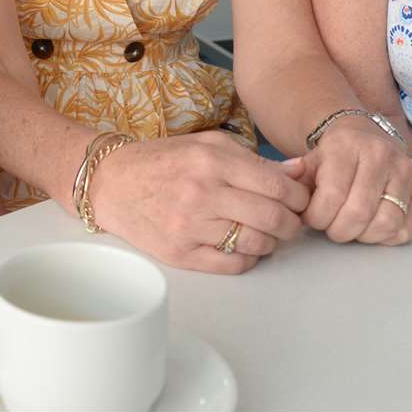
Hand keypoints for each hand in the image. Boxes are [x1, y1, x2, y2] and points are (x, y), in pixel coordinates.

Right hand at [87, 132, 309, 273]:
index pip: (276, 185)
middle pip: (271, 217)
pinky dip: (249, 258)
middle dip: (293, 224)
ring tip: (269, 234)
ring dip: (272, 242)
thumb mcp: (207, 146)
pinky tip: (246, 247)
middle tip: (293, 222)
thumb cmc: (163, 160)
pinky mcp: (180, 253)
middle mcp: (202, 193)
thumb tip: (299, 172)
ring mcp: (190, 226)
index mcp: (211, 161)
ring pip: (255, 243)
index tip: (301, 200)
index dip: (299, 196)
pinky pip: (232, 264)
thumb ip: (253, 160)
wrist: (111, 182)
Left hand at [296, 120, 411, 244]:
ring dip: (364, 236)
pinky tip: (372, 227)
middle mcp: (380, 154)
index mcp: (346, 145)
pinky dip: (388, 237)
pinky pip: (408, 228)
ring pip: (387, 223)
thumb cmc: (333, 156)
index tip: (312, 219)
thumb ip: (295, 178)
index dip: (318, 218)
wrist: (362, 135)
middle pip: (360, 213)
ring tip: (351, 228)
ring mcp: (405, 171)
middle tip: (331, 228)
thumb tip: (288, 192)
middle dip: (339, 231)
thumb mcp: (309, 161)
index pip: (333, 195)